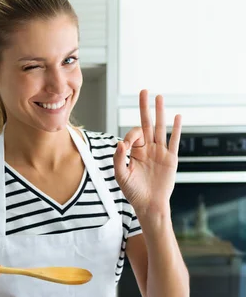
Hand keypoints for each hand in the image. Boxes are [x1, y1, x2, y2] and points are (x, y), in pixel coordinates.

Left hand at [113, 89, 181, 216]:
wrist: (149, 205)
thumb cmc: (134, 193)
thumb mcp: (121, 176)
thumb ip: (119, 159)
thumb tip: (120, 143)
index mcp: (135, 152)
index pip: (133, 135)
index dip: (130, 136)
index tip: (128, 146)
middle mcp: (148, 149)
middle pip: (147, 124)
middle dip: (144, 108)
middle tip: (143, 91)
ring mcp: (160, 153)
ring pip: (160, 128)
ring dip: (160, 112)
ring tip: (160, 97)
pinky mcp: (170, 159)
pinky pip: (174, 141)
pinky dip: (176, 129)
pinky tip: (178, 117)